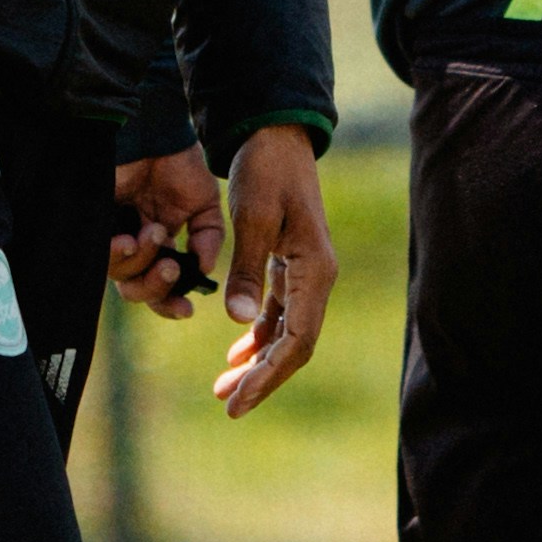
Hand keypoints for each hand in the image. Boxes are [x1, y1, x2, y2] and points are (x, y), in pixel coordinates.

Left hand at [110, 147, 222, 310]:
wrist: (154, 131)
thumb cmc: (177, 162)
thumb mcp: (205, 204)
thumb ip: (208, 238)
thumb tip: (203, 271)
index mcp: (160, 244)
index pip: (160, 286)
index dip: (171, 303)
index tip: (186, 310)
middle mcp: (134, 244)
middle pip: (137, 290)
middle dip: (157, 288)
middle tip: (171, 267)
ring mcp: (112, 235)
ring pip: (120, 277)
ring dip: (141, 264)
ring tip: (154, 233)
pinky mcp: (93, 226)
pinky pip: (100, 257)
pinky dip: (116, 255)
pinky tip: (129, 239)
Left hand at [213, 124, 336, 414]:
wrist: (276, 136)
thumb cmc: (266, 170)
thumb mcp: (253, 217)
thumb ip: (248, 270)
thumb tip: (238, 323)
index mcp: (315, 270)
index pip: (297, 340)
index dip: (269, 376)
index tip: (238, 401)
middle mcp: (317, 278)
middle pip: (294, 345)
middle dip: (262, 378)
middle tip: (228, 405)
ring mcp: (306, 273)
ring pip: (285, 333)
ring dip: (257, 362)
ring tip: (224, 388)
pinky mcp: (291, 265)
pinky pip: (278, 313)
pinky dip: (258, 336)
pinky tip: (236, 354)